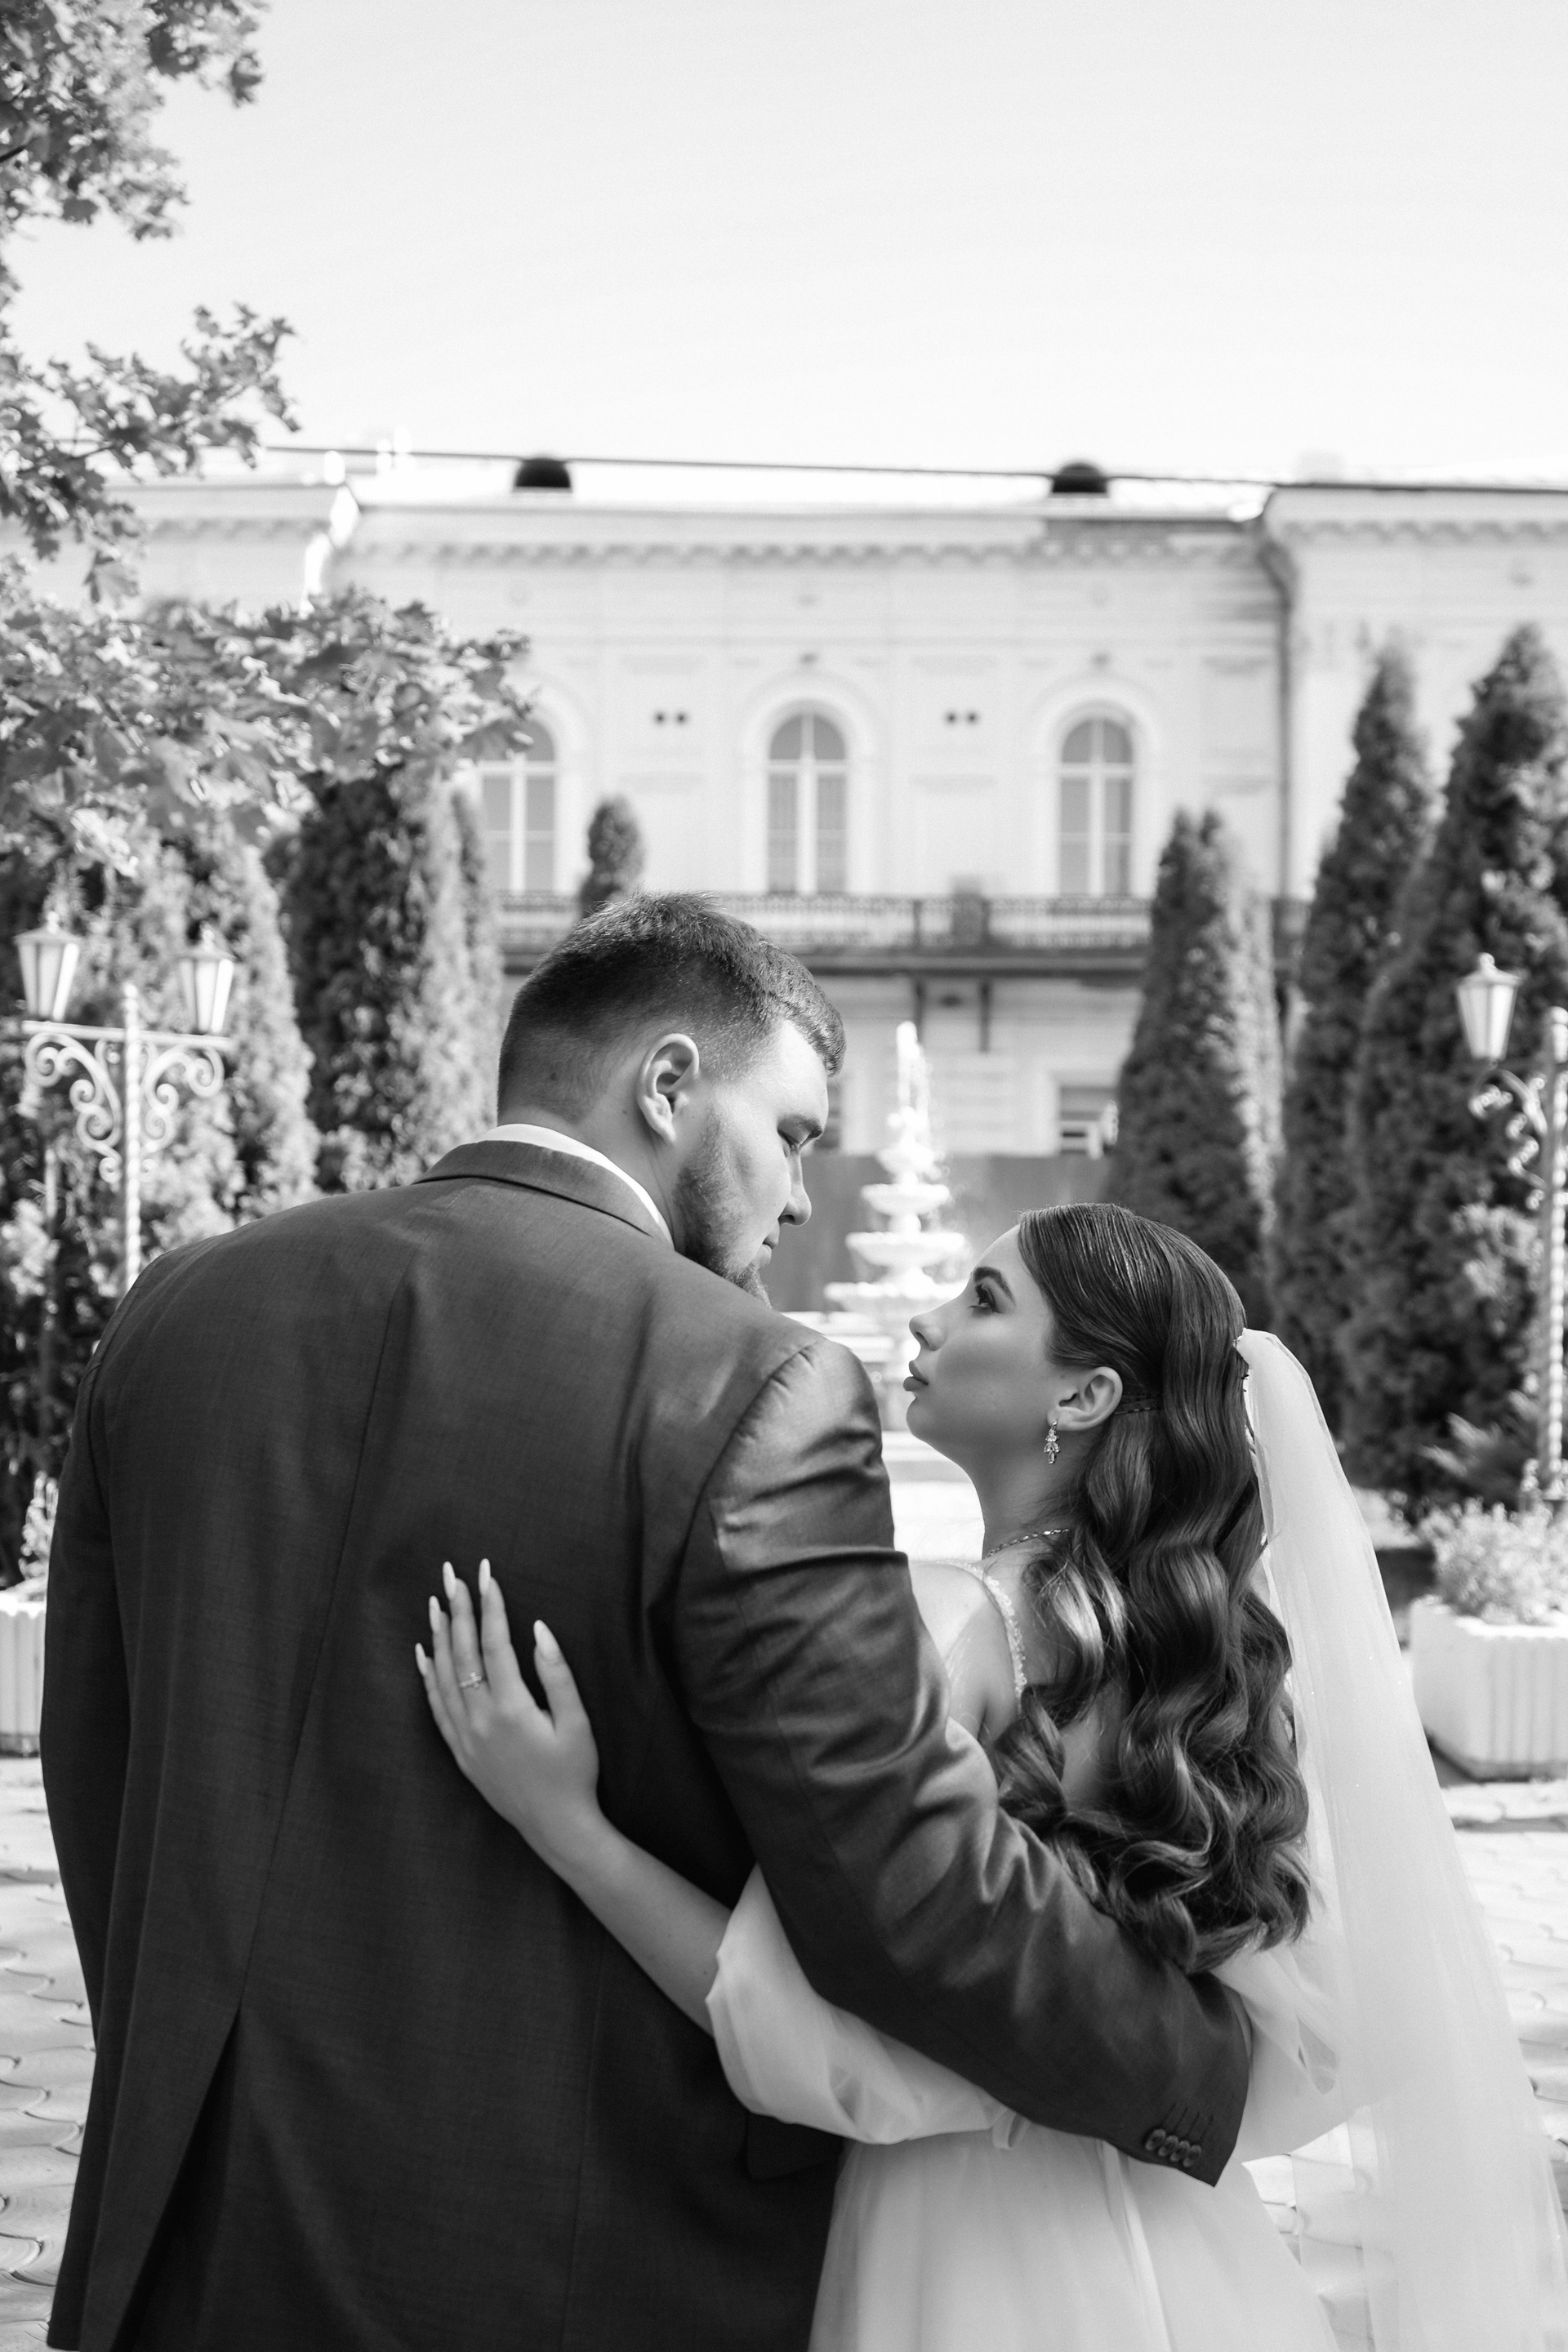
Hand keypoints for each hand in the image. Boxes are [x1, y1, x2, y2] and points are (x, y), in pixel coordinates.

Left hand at [418, 1560, 603, 1874]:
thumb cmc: (574, 1773)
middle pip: (463, 1652)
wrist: (555, 1826)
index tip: (486, 1574)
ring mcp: (465, 1736)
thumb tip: (538, 1630)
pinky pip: (436, 1706)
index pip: (494, 1643)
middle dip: (458, 1609)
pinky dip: (428, 1676)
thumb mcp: (577, 1723)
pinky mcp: (459, 1751)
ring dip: (440, 1636)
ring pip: (444, 1676)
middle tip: (452, 1574)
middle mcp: (480, 1719)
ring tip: (437, 1602)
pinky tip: (424, 1653)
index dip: (490, 1605)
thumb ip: (557, 1674)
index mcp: (511, 1708)